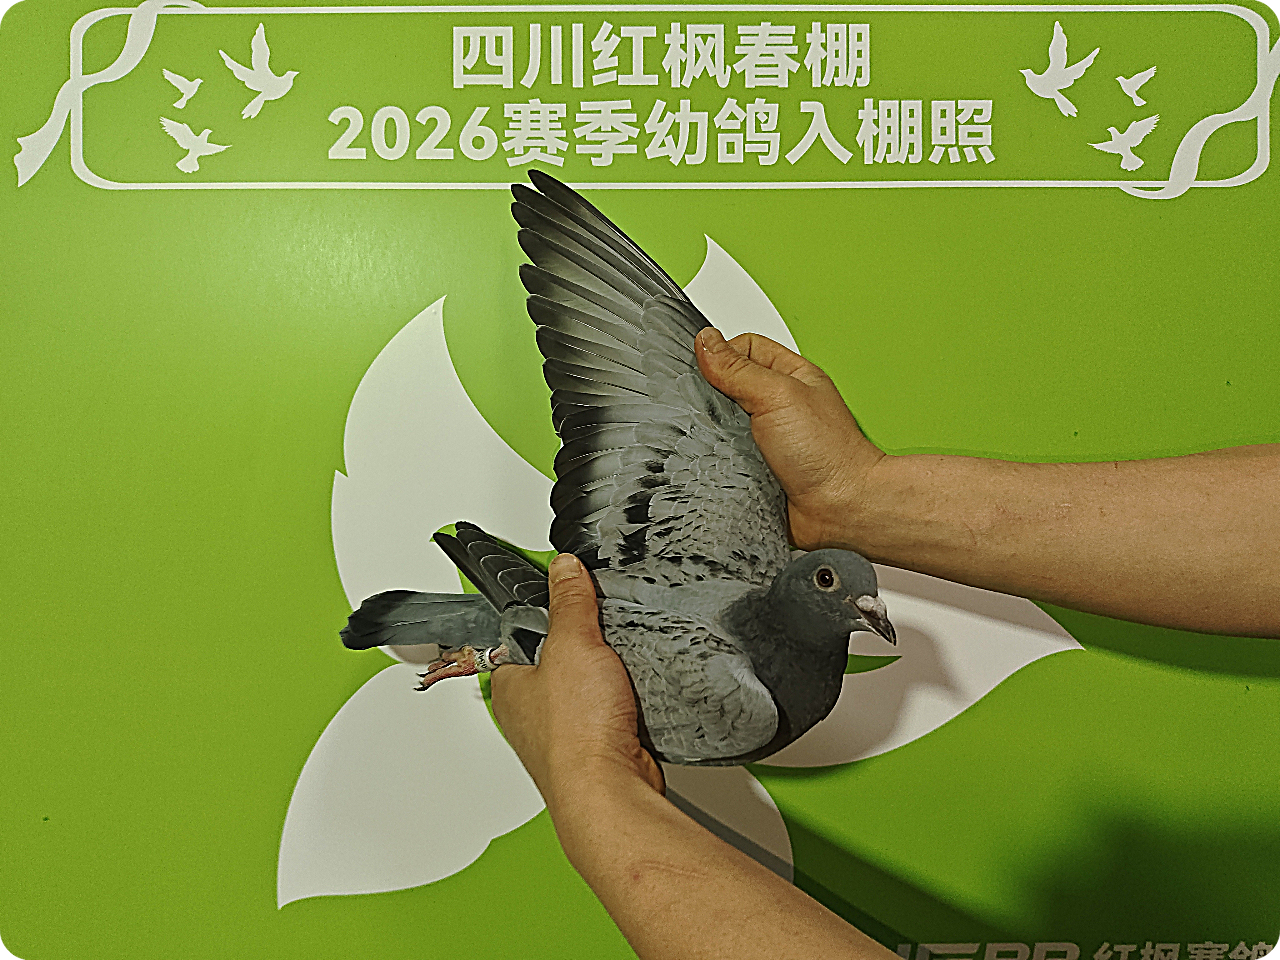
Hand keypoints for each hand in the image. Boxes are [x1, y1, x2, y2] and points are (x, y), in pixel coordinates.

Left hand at [490, 554, 664, 818]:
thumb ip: (569, 602)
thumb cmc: (576, 734)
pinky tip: (636, 697)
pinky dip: (626, 703)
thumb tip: (564, 570)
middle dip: (582, 647)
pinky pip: (613, 713)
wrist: (612, 791)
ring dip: (607, 679)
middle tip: (601, 633)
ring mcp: (566, 734)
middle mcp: (531, 714)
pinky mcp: (600, 749)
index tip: (562, 598)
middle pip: (557, 662)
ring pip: (587, 690)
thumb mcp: (572, 643)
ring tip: (621, 666)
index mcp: (509, 684)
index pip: (517, 636)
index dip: (541, 614)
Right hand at [695, 328, 884, 550]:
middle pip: (727, 387)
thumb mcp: (777, 395)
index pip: (743, 348)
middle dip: (712, 397)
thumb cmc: (828, 453)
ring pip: (720, 425)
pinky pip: (722, 460)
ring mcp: (765, 439)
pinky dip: (716, 464)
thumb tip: (706, 342)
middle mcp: (777, 406)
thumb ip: (738, 368)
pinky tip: (717, 467)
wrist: (841, 510)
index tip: (704, 370)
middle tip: (710, 410)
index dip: (721, 354)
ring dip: (713, 435)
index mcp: (789, 376)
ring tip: (715, 442)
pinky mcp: (754, 470)